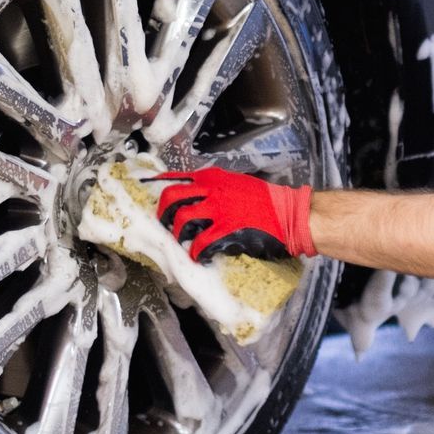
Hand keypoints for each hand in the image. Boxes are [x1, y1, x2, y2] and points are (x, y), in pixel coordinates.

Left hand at [153, 167, 314, 262]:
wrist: (289, 214)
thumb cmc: (266, 202)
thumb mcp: (236, 184)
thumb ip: (214, 188)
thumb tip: (193, 199)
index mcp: (212, 177)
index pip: (175, 177)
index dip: (156, 186)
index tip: (144, 193)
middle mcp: (212, 189)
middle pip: (171, 196)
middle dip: (163, 213)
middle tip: (165, 225)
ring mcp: (218, 209)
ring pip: (182, 219)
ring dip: (178, 234)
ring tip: (183, 242)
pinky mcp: (226, 230)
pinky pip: (200, 243)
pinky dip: (196, 252)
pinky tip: (199, 256)